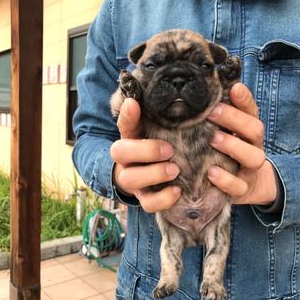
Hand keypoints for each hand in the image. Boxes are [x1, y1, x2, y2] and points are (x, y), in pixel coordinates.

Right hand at [110, 98, 181, 212]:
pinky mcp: (144, 198)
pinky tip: (178, 191)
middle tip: (169, 150)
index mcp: (129, 138)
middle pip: (121, 153)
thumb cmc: (155, 147)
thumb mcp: (155, 132)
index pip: (123, 123)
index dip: (127, 115)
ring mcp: (133, 180)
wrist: (147, 176)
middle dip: (146, 151)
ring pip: (132, 180)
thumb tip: (150, 95)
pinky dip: (163, 199)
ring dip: (154, 174)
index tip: (134, 104)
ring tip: (175, 170)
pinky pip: (148, 204)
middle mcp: (125, 159)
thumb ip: (154, 116)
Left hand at [207, 83, 277, 205]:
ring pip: (253, 157)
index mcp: (250, 131)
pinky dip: (225, 180)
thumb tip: (206, 91)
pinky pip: (238, 187)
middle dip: (234, 120)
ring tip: (213, 140)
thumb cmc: (230, 154)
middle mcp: (254, 147)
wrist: (249, 186)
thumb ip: (221, 117)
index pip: (252, 111)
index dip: (244, 100)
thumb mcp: (227, 135)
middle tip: (212, 113)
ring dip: (233, 146)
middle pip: (255, 130)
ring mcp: (250, 169)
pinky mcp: (242, 190)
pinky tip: (211, 172)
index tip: (234, 88)